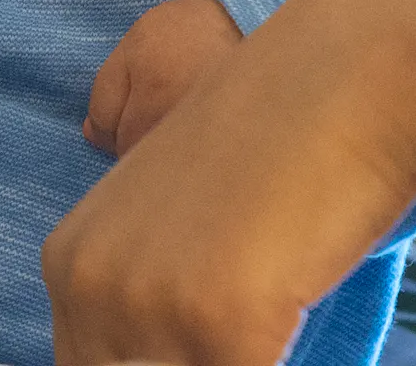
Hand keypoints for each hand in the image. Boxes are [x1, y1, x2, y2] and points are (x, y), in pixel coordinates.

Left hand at [45, 0, 415, 365]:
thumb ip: (152, 293)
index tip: (200, 346)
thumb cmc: (283, 148)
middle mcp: (88, 284)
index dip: (158, 363)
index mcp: (69, 261)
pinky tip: (302, 336)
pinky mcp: (218, 328)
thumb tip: (161, 350)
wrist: (345, 78)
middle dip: (196, 365)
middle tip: (246, 336)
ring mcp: (148, 306)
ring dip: (232, 362)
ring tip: (272, 331)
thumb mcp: (179, 222)